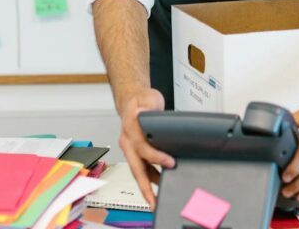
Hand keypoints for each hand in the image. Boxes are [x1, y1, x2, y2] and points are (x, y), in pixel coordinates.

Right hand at [116, 87, 174, 208]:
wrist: (133, 101)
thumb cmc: (141, 100)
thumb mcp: (147, 97)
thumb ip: (147, 105)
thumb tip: (141, 112)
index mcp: (130, 130)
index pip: (142, 147)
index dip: (155, 157)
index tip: (170, 162)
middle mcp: (127, 142)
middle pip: (136, 168)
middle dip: (144, 187)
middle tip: (153, 201)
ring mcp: (131, 149)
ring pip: (139, 172)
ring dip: (147, 187)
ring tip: (156, 200)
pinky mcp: (136, 153)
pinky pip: (143, 168)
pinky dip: (151, 178)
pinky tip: (161, 183)